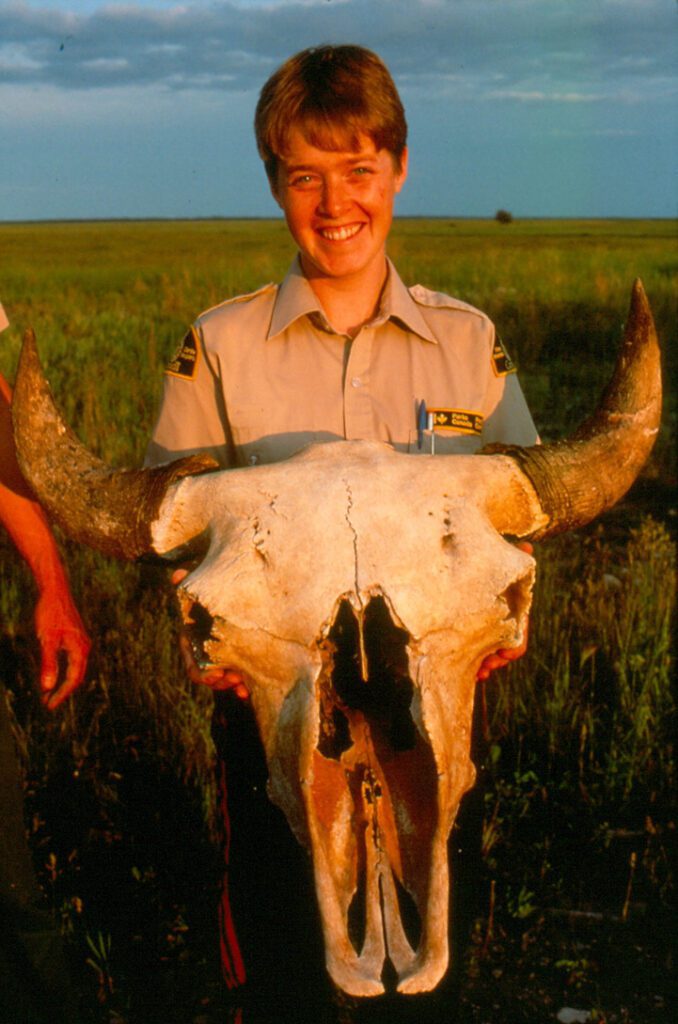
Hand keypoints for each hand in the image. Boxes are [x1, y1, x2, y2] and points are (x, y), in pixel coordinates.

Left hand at [34, 587, 90, 709]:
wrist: (55, 592)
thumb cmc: (51, 614)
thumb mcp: (47, 640)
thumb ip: (48, 664)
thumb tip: (47, 687)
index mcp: (80, 650)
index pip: (73, 680)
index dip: (61, 695)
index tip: (49, 705)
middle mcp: (84, 648)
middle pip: (77, 676)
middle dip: (62, 691)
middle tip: (47, 703)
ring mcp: (81, 642)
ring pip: (75, 669)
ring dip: (63, 682)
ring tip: (48, 692)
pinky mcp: (76, 638)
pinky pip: (73, 661)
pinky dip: (64, 671)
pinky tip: (53, 672)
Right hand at [173, 570, 249, 699]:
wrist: (232, 596)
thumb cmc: (210, 594)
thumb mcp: (200, 592)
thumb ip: (188, 585)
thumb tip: (178, 574)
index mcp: (194, 644)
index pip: (194, 667)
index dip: (203, 674)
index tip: (217, 673)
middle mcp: (205, 655)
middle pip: (211, 678)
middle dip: (221, 682)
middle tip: (235, 678)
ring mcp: (221, 659)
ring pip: (225, 680)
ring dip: (233, 685)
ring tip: (244, 685)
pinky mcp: (237, 660)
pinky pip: (239, 678)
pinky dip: (243, 686)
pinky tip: (248, 691)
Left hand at [476, 542, 532, 681]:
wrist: (472, 563)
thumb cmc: (491, 560)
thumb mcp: (501, 558)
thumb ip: (513, 556)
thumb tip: (526, 546)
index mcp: (514, 614)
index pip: (519, 639)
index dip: (512, 648)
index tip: (503, 653)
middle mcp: (503, 625)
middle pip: (503, 653)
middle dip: (495, 661)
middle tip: (484, 667)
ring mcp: (488, 630)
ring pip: (489, 656)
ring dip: (483, 666)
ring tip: (476, 672)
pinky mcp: (471, 631)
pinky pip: (474, 653)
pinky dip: (471, 662)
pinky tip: (467, 669)